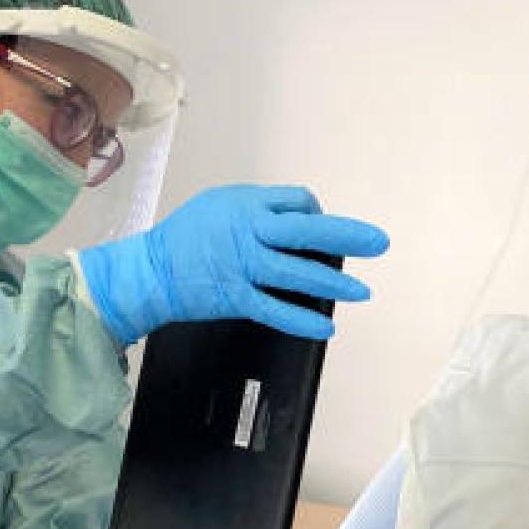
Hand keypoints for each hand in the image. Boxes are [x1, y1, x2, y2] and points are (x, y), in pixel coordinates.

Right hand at [77, 185, 388, 344]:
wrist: (150, 272)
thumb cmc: (185, 236)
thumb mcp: (220, 204)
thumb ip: (258, 209)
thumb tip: (297, 217)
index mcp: (247, 206)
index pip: (299, 202)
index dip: (317, 213)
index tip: (321, 227)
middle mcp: (250, 233)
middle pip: (309, 231)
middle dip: (349, 236)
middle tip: (379, 243)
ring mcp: (244, 267)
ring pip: (298, 272)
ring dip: (334, 282)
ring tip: (361, 291)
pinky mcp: (237, 298)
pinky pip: (276, 309)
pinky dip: (302, 319)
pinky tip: (326, 326)